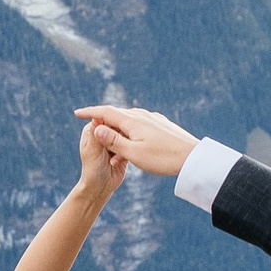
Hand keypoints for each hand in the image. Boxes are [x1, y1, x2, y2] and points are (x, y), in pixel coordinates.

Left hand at [76, 118, 128, 200]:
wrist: (101, 187)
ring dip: (128, 141)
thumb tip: (95, 115)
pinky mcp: (123, 149)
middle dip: (124, 132)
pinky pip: (130, 144)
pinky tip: (131, 154)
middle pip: (118, 124)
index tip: (122, 130)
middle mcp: (103, 133)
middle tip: (127, 140)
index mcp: (93, 129)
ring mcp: (113, 141)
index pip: (106, 117)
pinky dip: (131, 148)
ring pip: (126, 133)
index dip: (116, 121)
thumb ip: (96, 133)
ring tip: (126, 150)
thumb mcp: (93, 150)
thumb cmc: (93, 170)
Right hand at [78, 104, 199, 178]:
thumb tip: (96, 128)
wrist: (193, 157)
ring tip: (108, 129)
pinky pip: (139, 121)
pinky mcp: (161, 124)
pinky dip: (129, 126)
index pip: (106, 111)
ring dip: (116, 122)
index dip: (90, 112)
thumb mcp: (134, 153)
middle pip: (117, 112)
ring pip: (129, 117)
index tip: (77, 113)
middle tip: (89, 120)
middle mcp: (142, 115)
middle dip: (102, 116)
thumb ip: (114, 141)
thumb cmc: (163, 158)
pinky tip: (132, 133)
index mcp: (133, 121)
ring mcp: (153, 118)